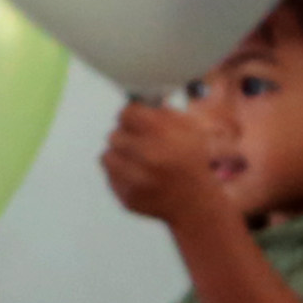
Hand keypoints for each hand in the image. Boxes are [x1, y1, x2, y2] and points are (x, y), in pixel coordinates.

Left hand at [101, 102, 233, 227]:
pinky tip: (138, 175)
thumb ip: (162, 112)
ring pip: (107, 155)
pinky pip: (110, 176)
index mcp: (163, 134)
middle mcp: (148, 156)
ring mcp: (136, 179)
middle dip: (126, 137)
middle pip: (115, 134)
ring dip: (119, 155)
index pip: (127, 113)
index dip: (131, 115)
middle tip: (140, 143)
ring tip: (137, 159)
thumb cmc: (192, 161)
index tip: (135, 120)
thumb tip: (137, 99)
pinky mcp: (127, 196)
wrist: (195, 202)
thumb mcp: (189, 129)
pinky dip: (121, 174)